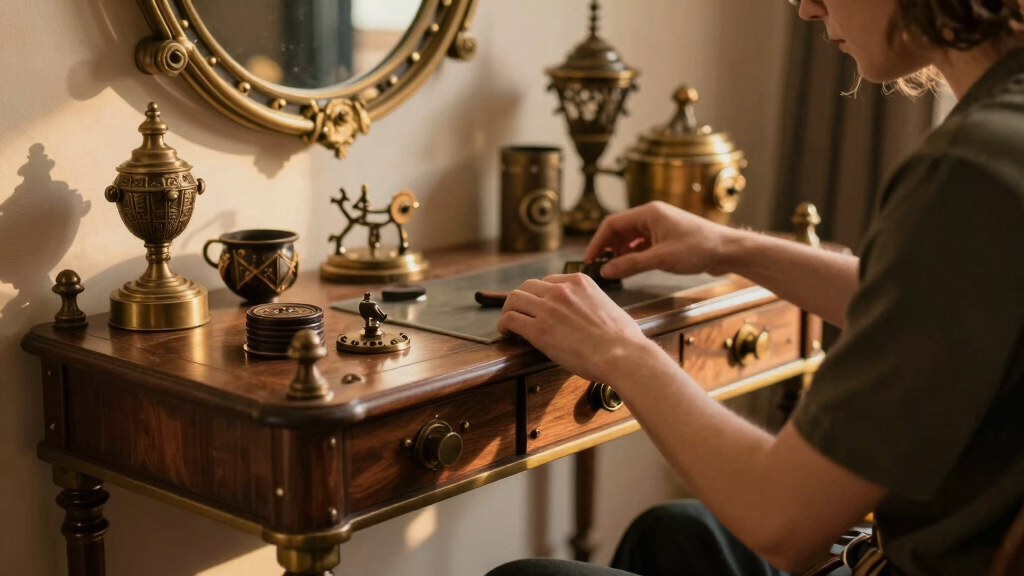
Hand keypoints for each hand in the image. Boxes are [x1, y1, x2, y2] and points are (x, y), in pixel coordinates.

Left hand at [496, 273, 660, 383]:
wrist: (622, 354)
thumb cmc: (623, 339)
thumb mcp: (609, 306)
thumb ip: (594, 304)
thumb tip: (593, 315)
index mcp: (579, 282)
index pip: (549, 281)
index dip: (540, 295)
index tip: (538, 306)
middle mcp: (561, 290)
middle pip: (527, 286)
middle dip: (522, 300)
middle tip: (520, 313)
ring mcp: (548, 308)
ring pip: (514, 299)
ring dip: (509, 310)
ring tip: (508, 323)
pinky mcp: (539, 329)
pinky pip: (510, 319)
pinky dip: (503, 324)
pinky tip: (505, 332)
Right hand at [586, 201, 736, 278]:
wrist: (728, 251)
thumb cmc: (699, 248)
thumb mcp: (661, 258)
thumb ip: (631, 264)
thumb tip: (606, 270)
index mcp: (648, 213)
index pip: (612, 223)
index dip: (598, 241)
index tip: (589, 258)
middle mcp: (652, 216)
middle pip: (620, 229)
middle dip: (608, 247)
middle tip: (599, 266)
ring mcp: (660, 226)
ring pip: (631, 238)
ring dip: (621, 252)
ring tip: (613, 269)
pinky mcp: (667, 237)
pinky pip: (643, 244)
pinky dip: (634, 255)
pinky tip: (631, 267)